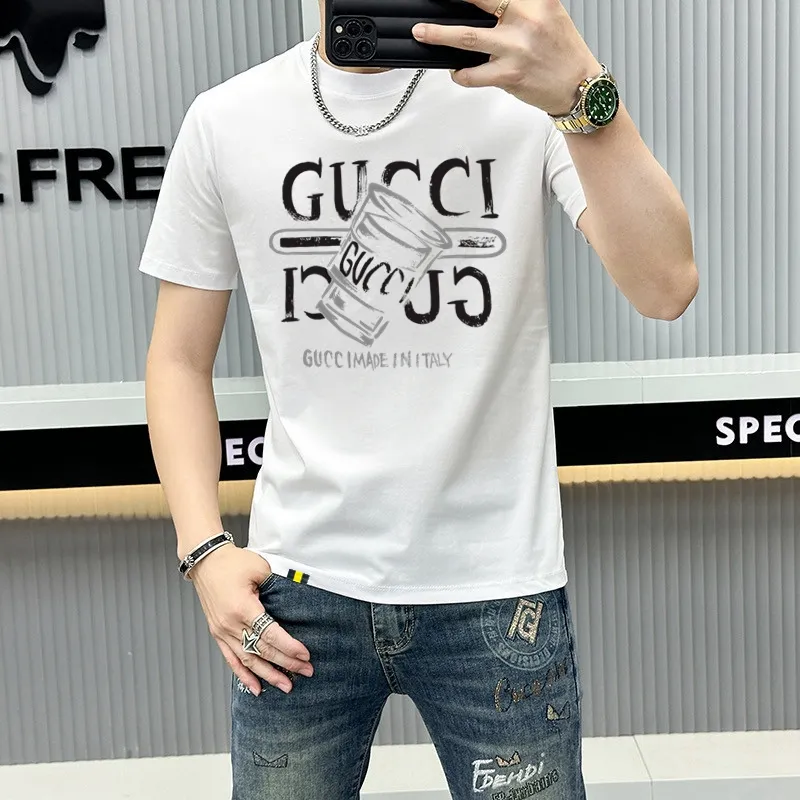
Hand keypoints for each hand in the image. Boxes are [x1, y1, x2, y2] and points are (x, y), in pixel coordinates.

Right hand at [189, 545, 312, 694]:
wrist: (206, 561)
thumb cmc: (233, 562)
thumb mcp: (260, 568)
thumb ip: (277, 586)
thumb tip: (296, 603)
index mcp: (242, 607)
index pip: (270, 634)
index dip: (289, 647)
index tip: (305, 655)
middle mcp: (230, 624)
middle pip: (262, 651)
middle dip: (286, 663)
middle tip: (306, 672)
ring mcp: (222, 631)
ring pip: (247, 661)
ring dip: (268, 675)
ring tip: (286, 686)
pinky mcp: (217, 633)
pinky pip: (231, 660)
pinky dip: (244, 676)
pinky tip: (256, 688)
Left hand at [412, 0, 601, 115]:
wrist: (579, 86)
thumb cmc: (563, 51)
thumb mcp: (548, 13)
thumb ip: (521, 4)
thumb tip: (490, 5)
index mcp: (537, 1)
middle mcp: (526, 21)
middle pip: (478, 2)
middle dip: (450, 1)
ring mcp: (516, 49)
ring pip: (467, 38)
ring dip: (440, 35)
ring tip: (423, 32)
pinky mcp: (509, 76)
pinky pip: (473, 75)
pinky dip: (459, 73)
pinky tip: (456, 70)